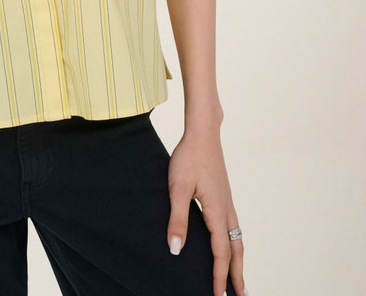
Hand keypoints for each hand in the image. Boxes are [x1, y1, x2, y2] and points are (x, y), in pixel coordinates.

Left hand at [167, 129, 245, 295]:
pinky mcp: (223, 196)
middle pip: (236, 250)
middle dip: (237, 276)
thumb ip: (177, 219)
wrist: (203, 133)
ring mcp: (227, 202)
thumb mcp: (177, 188)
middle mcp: (227, 210)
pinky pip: (232, 228)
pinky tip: (227, 245)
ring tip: (237, 279)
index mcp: (217, 211)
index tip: (217, 295)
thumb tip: (176, 250)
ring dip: (237, 261)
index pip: (221, 252)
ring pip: (237, 239)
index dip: (219, 276)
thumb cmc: (189, 157)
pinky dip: (234, 244)